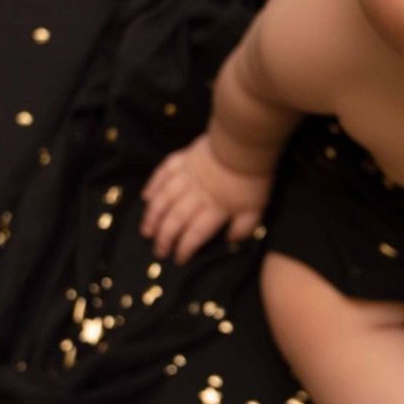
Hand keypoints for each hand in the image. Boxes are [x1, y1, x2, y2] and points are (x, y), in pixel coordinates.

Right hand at [139, 133, 272, 265]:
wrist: (244, 143)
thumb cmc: (253, 178)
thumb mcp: (257, 207)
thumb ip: (244, 227)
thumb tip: (230, 240)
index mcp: (214, 209)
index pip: (195, 233)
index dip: (185, 248)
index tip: (178, 259)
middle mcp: (195, 195)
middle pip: (175, 220)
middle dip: (164, 238)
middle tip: (157, 251)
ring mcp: (186, 176)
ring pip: (164, 199)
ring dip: (153, 216)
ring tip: (146, 230)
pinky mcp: (182, 159)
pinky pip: (162, 174)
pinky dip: (153, 186)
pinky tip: (146, 197)